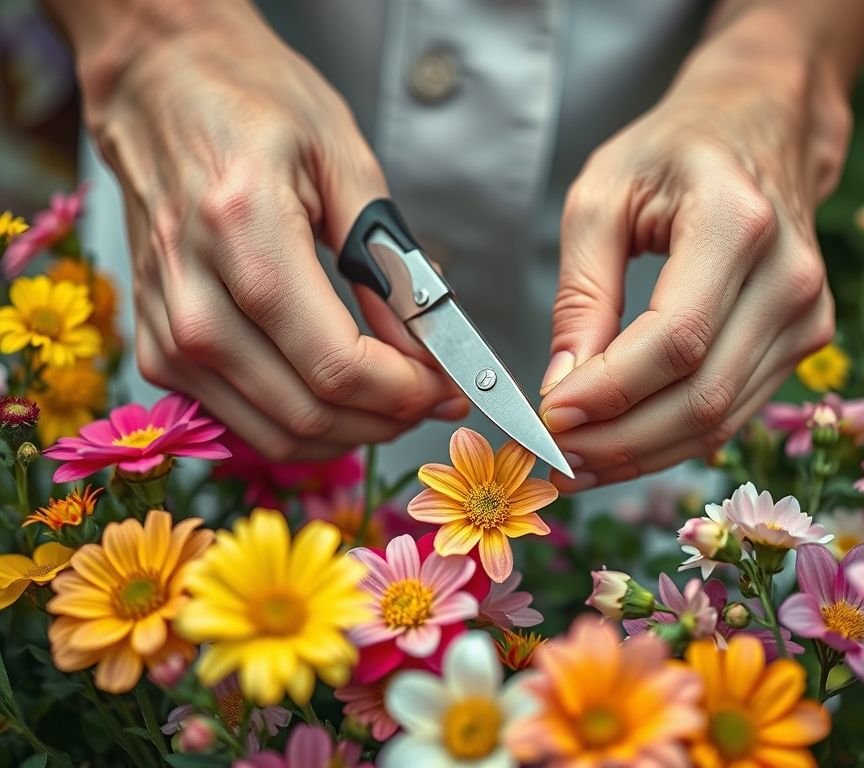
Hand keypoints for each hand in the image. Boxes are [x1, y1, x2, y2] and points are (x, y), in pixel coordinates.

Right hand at [74, 1, 467, 459]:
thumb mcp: (345, 162)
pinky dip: (303, 422)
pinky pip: (243, 421)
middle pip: (308, 409)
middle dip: (390, 417)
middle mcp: (192, 292)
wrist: (158, 87)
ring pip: (276, 431)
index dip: (405, 392)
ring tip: (395, 398)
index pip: (335, 362)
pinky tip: (339, 393)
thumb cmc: (252, 104)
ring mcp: (167, 330)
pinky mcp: (158, 352)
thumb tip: (425, 347)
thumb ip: (389, 263)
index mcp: (242, 228)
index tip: (448, 386)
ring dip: (351, 430)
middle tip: (435, 396)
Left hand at [540, 6, 851, 490]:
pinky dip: (673, 439)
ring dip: (642, 454)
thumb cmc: (673, 150)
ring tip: (578, 463)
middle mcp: (790, 276)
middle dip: (619, 442)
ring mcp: (807, 314)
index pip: (676, 340)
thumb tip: (563, 388)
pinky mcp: (805, 339)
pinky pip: (734, 411)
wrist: (760, 124)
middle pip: (703, 397)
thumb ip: (580, 293)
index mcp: (737, 223)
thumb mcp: (600, 197)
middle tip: (556, 461)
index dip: (609, 393)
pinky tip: (622, 444)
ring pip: (720, 420)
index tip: (548, 417)